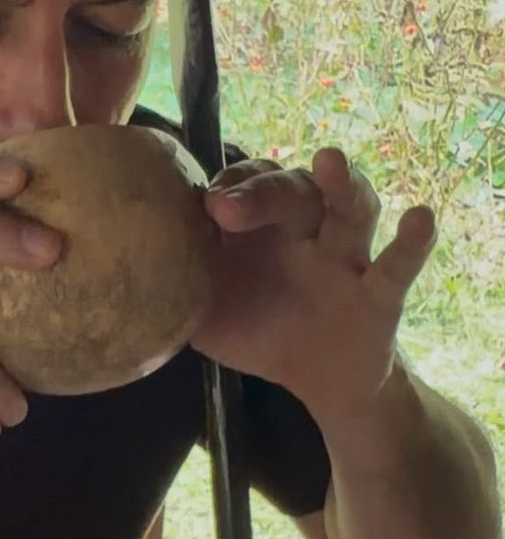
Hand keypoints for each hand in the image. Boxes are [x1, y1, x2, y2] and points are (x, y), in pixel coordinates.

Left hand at [190, 147, 436, 420]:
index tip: (203, 205)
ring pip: (348, 210)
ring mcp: (344, 257)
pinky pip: (397, 266)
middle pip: (290, 190)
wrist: (317, 378)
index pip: (244, 183)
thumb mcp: (202, 309)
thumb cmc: (256, 327)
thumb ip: (168, 285)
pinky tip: (420, 217)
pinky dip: (412, 242)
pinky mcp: (378, 294)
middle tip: (225, 207)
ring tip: (330, 160)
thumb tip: (118, 272)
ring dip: (341, 184)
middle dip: (260, 190)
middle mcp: (303, 230)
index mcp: (259, 227)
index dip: (226, 185)